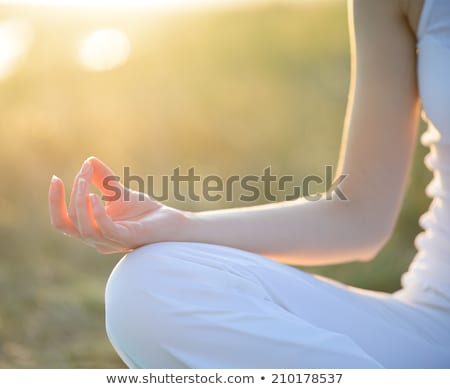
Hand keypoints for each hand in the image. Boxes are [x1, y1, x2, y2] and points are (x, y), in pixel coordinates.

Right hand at [48, 157, 187, 253]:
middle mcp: (98, 240)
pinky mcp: (127, 238)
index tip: (56, 178)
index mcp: (92, 230)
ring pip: (83, 226)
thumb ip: (103, 179)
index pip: (62, 221)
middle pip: (68, 223)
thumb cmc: (145, 212)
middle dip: (70, 194)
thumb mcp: (119, 192)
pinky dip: (96, 212)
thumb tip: (88, 160)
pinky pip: (105, 229)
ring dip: (80, 199)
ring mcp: (111, 242)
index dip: (55, 201)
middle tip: (82, 172)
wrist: (171, 223)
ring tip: (86, 177)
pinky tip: (95, 195)